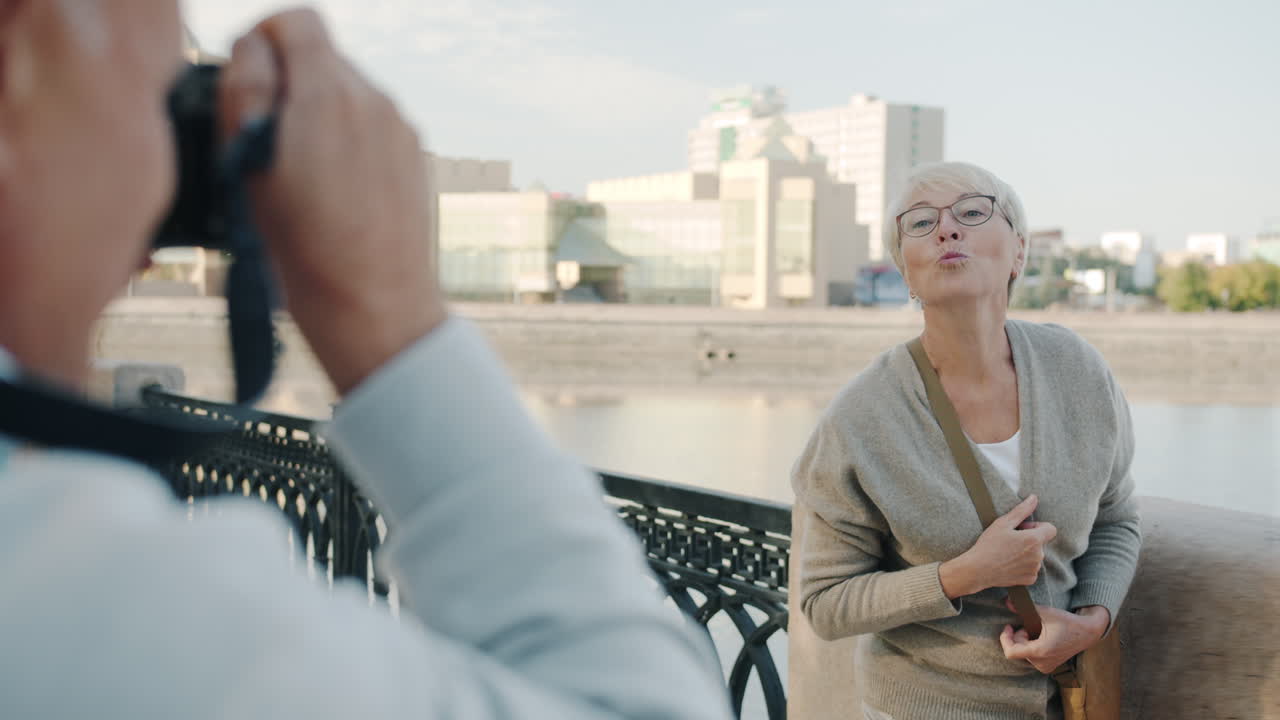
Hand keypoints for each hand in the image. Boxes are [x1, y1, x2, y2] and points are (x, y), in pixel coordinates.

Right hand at [217, 9, 446, 394]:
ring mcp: (400, 128)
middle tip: (262, 138)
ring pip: (347, 92)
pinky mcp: (414, 155)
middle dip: (288, 81)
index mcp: (330, 94)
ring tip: (296, 172)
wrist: (374, 305)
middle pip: (323, 56)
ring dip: (316, 112)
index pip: (297, 20)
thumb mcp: (248, 166)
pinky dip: (346, 138)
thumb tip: (251, 47)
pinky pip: (371, 124)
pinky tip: (332, 188)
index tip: (244, 75)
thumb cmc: (304, 246)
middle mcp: (374, 100)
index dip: (262, 39)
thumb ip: (245, 90)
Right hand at [939, 494, 1056, 597]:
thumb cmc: (989, 545)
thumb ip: (1022, 510)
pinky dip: (1023, 566)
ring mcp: (1035, 569)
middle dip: (1029, 539)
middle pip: (1040, 542)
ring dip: (1026, 553)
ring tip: (1007, 552)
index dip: (1037, 526)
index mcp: (1034, 540)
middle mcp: (1039, 555)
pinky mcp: (1030, 579)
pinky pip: (1031, 569)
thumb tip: (1034, 498)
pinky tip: (1009, 563)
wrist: (978, 570)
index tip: (1023, 529)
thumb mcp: (1003, 523)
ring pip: (1036, 556)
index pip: (1050, 529)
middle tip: (1010, 540)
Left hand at [999, 599, 1108, 673]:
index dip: (1005, 639)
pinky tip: (1042, 639)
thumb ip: (1025, 608)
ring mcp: (1045, 667)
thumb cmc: (1068, 622)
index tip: (1009, 627)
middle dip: (1019, 636)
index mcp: (1040, 651)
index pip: (1011, 652)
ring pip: (1024, 653)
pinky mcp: (1048, 667)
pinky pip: (1031, 658)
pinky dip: (1031, 647)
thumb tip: (1007, 601)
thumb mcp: (1046, 612)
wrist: (1087, 633)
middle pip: (1017, 649)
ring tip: (1039, 631)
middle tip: (1030, 625)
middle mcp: (1042, 663)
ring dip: (1026, 641)